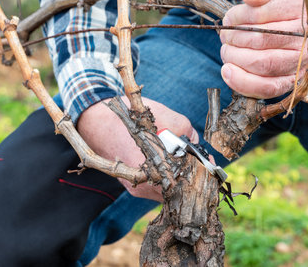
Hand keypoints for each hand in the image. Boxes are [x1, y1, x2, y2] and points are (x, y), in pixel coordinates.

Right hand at [77, 97, 197, 201]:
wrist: (98, 121)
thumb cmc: (132, 117)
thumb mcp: (169, 118)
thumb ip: (189, 134)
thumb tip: (198, 147)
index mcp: (155, 170)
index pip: (188, 182)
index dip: (203, 173)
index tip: (209, 164)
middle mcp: (145, 185)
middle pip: (178, 191)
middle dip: (191, 177)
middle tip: (200, 164)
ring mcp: (137, 187)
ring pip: (166, 191)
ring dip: (177, 178)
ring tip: (183, 162)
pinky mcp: (131, 185)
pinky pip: (154, 187)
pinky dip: (164, 177)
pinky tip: (166, 163)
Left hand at [220, 0, 307, 98]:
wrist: (299, 20)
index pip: (268, 12)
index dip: (241, 16)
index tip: (229, 18)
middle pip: (264, 40)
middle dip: (235, 38)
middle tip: (225, 35)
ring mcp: (306, 61)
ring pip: (265, 65)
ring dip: (236, 58)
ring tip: (226, 50)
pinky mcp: (294, 81)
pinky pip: (269, 88)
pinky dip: (243, 83)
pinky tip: (227, 71)